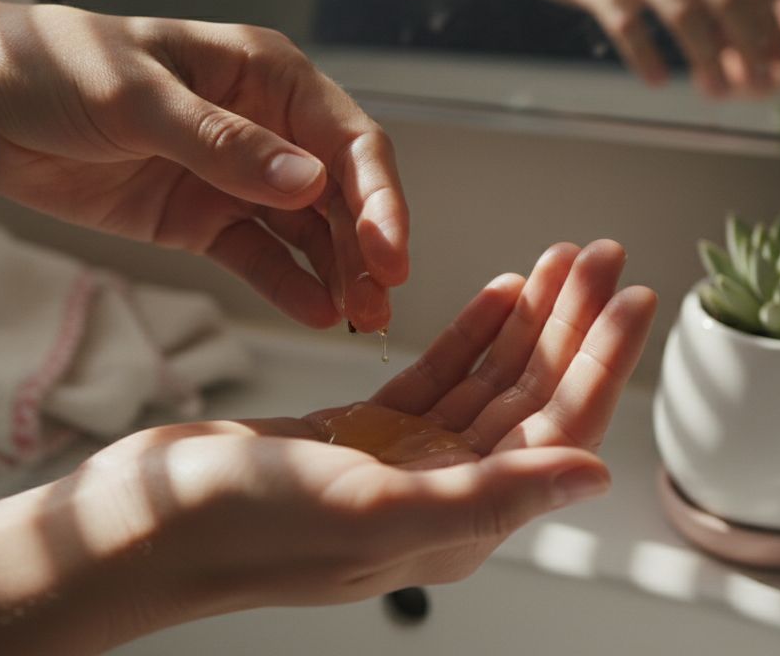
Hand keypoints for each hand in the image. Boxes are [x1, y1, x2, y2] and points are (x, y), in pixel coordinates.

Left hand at [0, 0, 404, 331]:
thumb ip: (225, 146)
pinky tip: (316, 315)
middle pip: (339, 194)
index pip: (349, 140)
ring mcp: (235, 177)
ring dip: (338, 274)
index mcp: (266, 75)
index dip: (379, 199)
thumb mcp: (140, 101)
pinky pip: (259, 259)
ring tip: (361, 322)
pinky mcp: (202, 220)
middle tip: (380, 306)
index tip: (390, 254)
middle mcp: (266, 126)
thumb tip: (312, 185)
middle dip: (365, 248)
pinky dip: (288, 287)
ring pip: (307, 232)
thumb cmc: (58, 70)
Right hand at [77, 240, 655, 631]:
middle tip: (601, 252)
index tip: (637, 296)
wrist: (143, 522)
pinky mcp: (362, 435)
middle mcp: (443, 494)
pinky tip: (498, 292)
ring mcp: (403, 463)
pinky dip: (470, 330)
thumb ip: (492, 496)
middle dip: (572, 322)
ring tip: (560, 259)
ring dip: (528, 318)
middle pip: (531, 395)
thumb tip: (595, 477)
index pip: (557, 430)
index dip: (603, 361)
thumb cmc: (241, 528)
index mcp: (460, 521)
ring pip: (488, 378)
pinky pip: (437, 375)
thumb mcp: (374, 510)